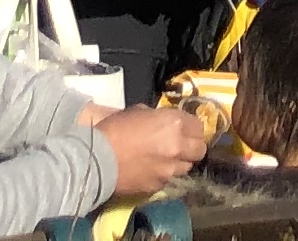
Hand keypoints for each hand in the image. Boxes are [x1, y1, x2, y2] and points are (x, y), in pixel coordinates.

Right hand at [83, 100, 210, 199]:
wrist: (97, 160)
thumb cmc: (115, 129)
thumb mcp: (139, 111)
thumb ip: (158, 117)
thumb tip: (164, 122)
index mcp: (174, 123)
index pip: (199, 126)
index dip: (191, 127)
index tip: (183, 128)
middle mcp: (178, 147)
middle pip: (200, 149)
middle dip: (193, 146)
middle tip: (181, 145)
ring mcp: (170, 169)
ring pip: (187, 167)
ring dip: (180, 162)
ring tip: (166, 159)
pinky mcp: (159, 186)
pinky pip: (170, 179)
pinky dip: (165, 174)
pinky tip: (152, 170)